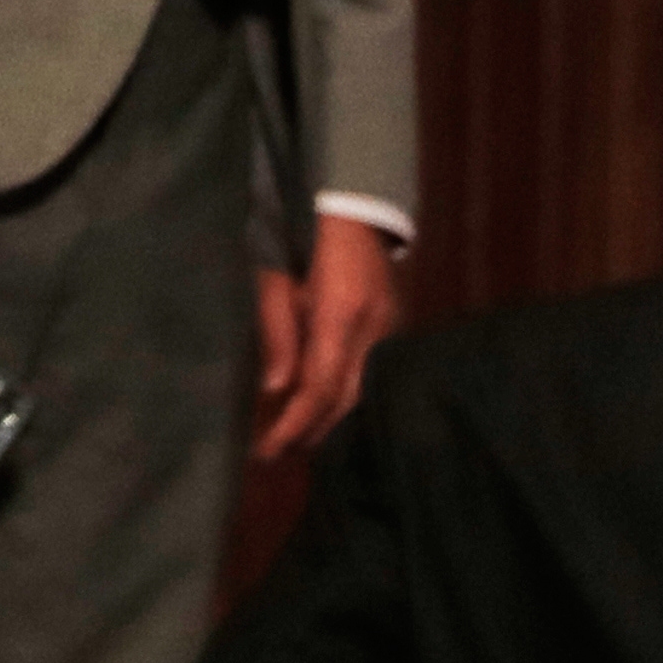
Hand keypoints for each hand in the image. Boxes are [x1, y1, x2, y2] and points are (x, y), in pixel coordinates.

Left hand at [250, 210, 398, 459]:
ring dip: (327, 418)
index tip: (268, 449)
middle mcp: (375, 330)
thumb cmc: (301, 237)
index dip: (294, 422)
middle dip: (310, 430)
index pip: (320, 387)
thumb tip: (275, 390)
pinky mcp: (394, 327)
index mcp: (342, 315)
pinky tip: (321, 408)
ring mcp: (391, 329)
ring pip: (361, 390)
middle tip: (273, 455)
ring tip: (291, 439)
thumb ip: (278, 334)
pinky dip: (343, 396)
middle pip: (345, 397)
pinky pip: (370, 373)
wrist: (353, 208)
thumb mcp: (275, 280)